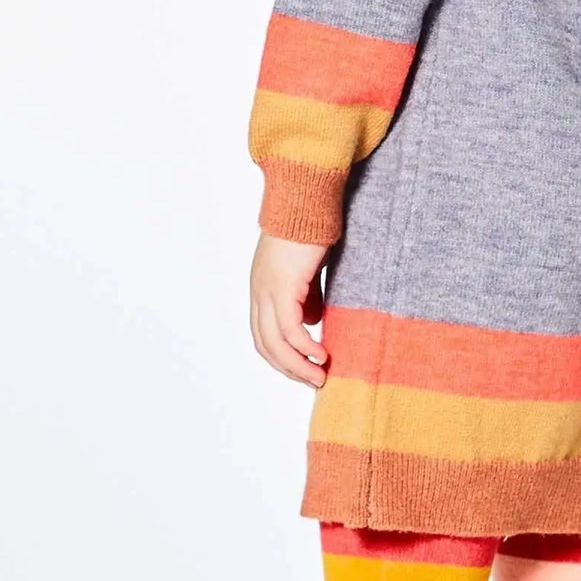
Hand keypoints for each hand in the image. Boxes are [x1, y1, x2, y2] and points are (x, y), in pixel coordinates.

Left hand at [250, 233, 329, 386]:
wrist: (305, 199)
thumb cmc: (310, 228)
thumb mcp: (306, 270)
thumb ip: (306, 297)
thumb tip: (311, 322)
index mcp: (263, 289)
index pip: (264, 336)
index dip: (283, 358)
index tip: (305, 370)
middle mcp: (260, 292)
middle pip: (266, 345)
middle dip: (290, 369)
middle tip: (314, 382)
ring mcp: (267, 290)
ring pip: (276, 342)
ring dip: (298, 365)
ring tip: (320, 376)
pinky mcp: (282, 286)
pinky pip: (289, 328)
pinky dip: (304, 347)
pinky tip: (321, 354)